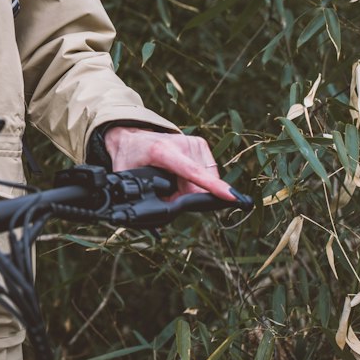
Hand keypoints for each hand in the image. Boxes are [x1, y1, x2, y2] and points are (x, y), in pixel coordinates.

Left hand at [103, 126, 236, 202]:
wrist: (130, 135)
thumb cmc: (128, 157)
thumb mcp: (128, 180)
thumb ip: (142, 199)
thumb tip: (157, 224)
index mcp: (163, 152)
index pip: (193, 172)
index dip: (212, 186)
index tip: (231, 197)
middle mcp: (182, 144)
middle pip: (200, 183)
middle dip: (188, 196)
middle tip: (169, 193)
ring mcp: (194, 142)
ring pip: (207, 178)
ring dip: (193, 188)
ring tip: (172, 181)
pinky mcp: (200, 143)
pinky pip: (208, 171)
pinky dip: (198, 180)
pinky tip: (181, 176)